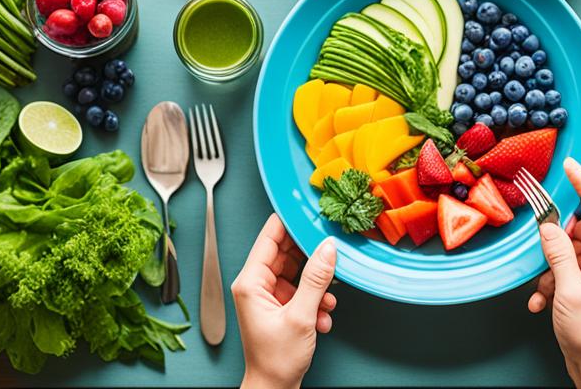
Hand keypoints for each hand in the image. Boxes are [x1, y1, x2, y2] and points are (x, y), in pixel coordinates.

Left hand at [232, 214, 337, 388]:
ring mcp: (268, 295)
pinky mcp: (280, 305)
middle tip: (330, 247)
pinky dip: (315, 299)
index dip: (289, 221)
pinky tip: (322, 315)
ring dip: (317, 283)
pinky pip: (301, 288)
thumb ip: (316, 279)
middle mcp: (255, 284)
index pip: (269, 236)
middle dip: (311, 254)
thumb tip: (327, 248)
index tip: (309, 210)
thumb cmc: (275, 360)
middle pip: (285, 251)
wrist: (274, 388)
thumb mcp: (301, 316)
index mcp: (250, 282)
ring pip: (297, 271)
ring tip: (326, 298)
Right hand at [528, 158, 580, 388]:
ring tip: (547, 287)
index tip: (571, 165)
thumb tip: (548, 227)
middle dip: (559, 239)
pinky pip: (565, 266)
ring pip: (569, 247)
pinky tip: (544, 298)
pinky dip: (550, 280)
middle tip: (546, 247)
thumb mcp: (569, 290)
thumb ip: (558, 254)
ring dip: (551, 266)